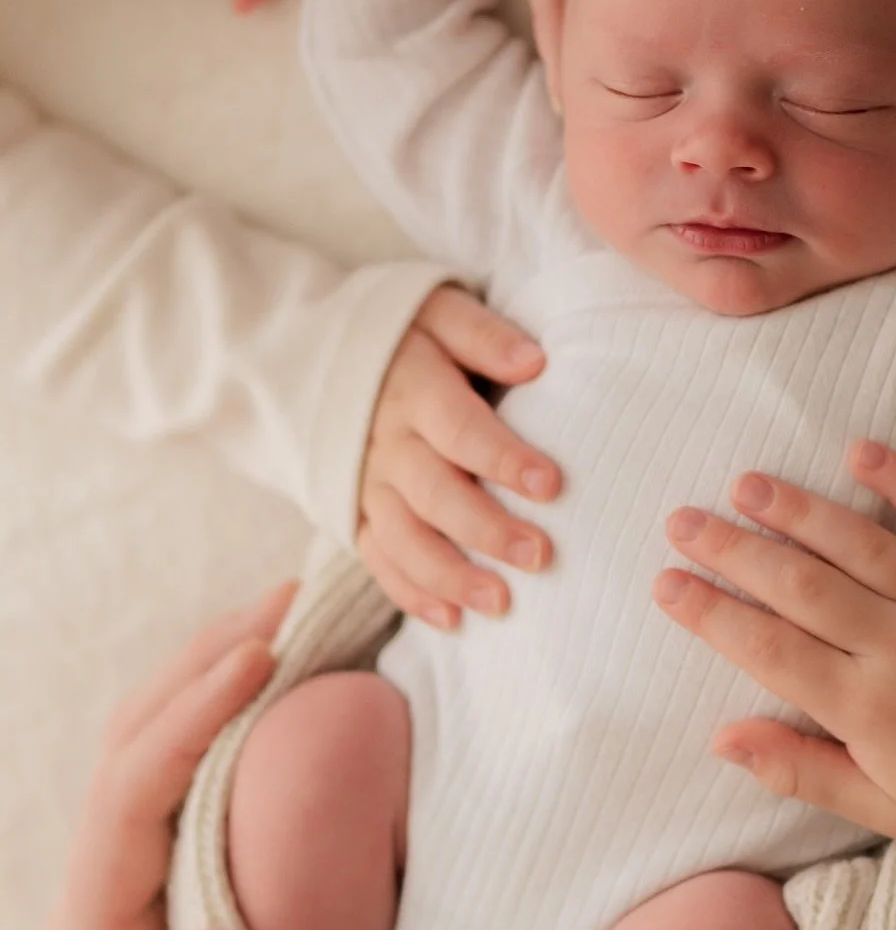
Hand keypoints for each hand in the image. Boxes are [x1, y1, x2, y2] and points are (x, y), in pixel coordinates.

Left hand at [38, 585, 290, 929]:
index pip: (127, 799)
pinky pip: (193, 782)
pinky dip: (233, 717)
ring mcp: (132, 897)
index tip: (262, 656)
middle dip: (204, 661)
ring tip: (296, 614)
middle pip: (132, 746)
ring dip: (215, 672)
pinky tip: (290, 688)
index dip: (190, 717)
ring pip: (156, 750)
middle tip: (293, 595)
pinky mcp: (172, 899)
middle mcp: (100, 906)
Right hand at [358, 287, 561, 627]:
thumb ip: (483, 334)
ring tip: (502, 603)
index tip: (550, 484)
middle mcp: (385, 442)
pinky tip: (453, 620)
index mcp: (412, 388)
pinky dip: (412, 593)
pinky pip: (378, 559)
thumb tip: (535, 361)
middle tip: (540, 555)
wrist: (312, 352)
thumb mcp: (437, 309)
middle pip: (435, 493)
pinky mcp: (353, 513)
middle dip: (486, 529)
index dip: (503, 458)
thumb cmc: (404, 333)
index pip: (460, 428)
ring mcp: (365, 483)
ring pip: (405, 538)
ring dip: (451, 575)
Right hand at [653, 441, 895, 872]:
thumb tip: (720, 737)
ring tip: (746, 483)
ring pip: (860, 543)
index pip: (770, 650)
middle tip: (682, 520)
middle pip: (801, 586)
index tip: (665, 583)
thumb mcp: (881, 809)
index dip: (711, 614)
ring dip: (798, 509)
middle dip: (733, 550)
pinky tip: (858, 449)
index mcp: (869, 710)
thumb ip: (799, 771)